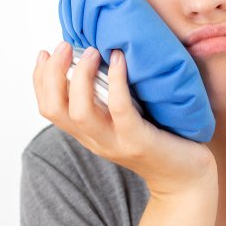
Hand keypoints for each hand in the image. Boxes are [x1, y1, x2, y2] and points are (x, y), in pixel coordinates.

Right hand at [33, 41, 216, 197]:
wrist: (185, 179)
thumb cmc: (161, 140)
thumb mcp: (126, 118)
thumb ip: (109, 99)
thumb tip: (99, 58)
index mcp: (88, 133)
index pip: (50, 108)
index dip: (40, 79)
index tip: (45, 53)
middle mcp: (95, 139)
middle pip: (55, 110)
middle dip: (52, 74)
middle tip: (64, 46)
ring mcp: (116, 142)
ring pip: (80, 113)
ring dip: (80, 78)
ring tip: (93, 52)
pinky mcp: (139, 141)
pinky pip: (120, 110)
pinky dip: (117, 82)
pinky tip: (120, 60)